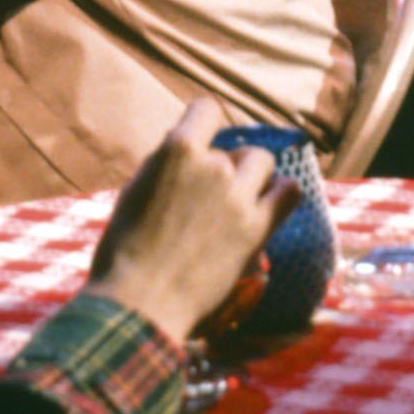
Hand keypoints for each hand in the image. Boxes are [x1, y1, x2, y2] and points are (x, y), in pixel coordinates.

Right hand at [82, 101, 294, 342]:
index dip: (203, 124)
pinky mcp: (256, 228)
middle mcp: (213, 166)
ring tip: (236, 200)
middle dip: (224, 164)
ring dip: (251, 176)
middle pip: (234, 147)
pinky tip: (267, 204)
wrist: (139, 304)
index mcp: (177, 151)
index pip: (206, 109)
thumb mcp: (135, 191)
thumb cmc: (124, 251)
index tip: (200, 143)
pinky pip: (288, 192)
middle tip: (208, 194)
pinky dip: (280, 193)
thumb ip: (166, 165)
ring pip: (262, 162)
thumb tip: (187, 150)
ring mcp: (238, 197)